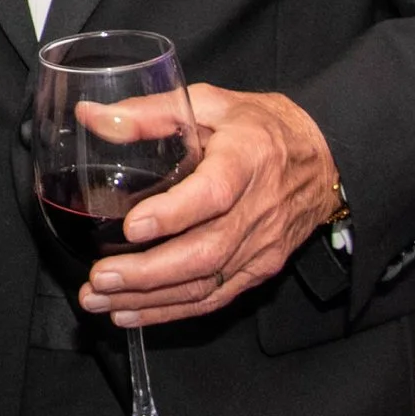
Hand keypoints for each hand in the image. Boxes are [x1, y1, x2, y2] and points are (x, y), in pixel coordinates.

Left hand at [74, 84, 339, 326]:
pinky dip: (171, 311)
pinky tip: (131, 313)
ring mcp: (261, 245)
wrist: (323, 159)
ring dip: (149, 299)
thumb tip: (90, 117)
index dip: (173, 214)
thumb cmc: (258, 126)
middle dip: (148, 272)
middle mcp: (258, 209)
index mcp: (247, 158)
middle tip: (100, 278)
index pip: (214, 194)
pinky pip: (215, 298)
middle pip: (205, 252)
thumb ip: (148, 113)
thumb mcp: (209, 102)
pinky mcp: (260, 268)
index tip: (132, 225)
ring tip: (100, 300)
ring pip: (206, 284)